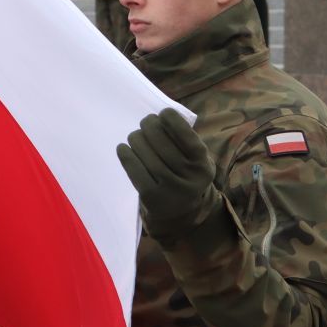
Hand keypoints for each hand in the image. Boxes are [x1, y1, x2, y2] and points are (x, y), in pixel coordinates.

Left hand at [116, 108, 218, 240]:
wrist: (180, 213)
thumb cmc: (185, 175)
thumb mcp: (196, 161)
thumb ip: (186, 140)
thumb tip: (161, 117)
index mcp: (203, 165)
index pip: (187, 137)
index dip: (173, 120)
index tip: (163, 113)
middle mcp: (189, 178)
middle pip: (162, 142)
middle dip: (150, 126)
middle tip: (145, 122)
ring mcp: (169, 189)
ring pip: (146, 154)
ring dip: (136, 138)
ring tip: (135, 136)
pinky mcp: (151, 198)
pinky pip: (135, 170)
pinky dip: (126, 155)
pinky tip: (123, 148)